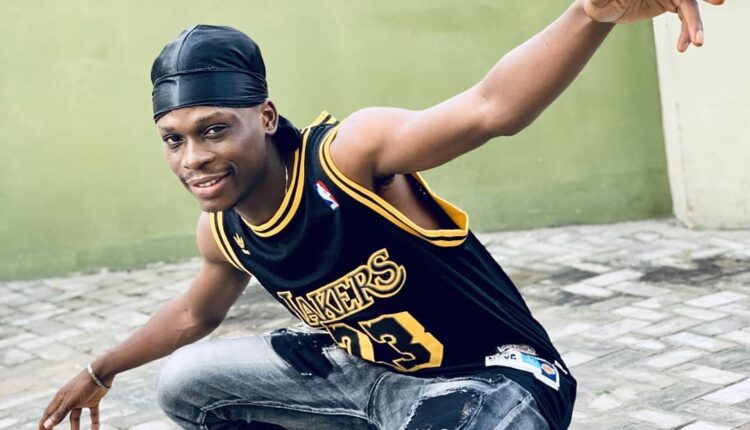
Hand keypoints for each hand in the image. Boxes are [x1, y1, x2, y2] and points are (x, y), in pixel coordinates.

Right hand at [38, 370, 111, 429]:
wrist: (102, 373)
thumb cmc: (84, 385)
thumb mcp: (71, 401)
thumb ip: (60, 413)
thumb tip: (46, 425)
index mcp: (61, 397)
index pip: (49, 412)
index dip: (44, 422)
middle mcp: (70, 399)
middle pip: (61, 415)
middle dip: (56, 424)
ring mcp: (81, 399)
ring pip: (76, 416)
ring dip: (76, 426)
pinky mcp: (93, 399)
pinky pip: (93, 413)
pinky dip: (94, 422)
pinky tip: (96, 429)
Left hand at [582, 0, 726, 51]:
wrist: (602, 8)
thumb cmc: (599, 1)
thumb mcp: (598, 0)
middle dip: (697, 7)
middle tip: (719, 2)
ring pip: (689, 8)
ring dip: (694, 26)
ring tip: (696, 44)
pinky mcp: (670, 4)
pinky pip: (684, 18)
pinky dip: (686, 32)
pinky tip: (682, 47)